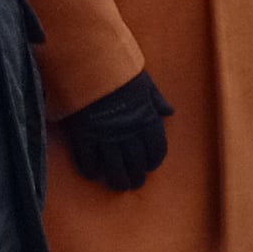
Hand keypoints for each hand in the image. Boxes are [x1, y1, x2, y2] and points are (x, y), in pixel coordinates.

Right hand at [56, 71, 170, 192]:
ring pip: (113, 166)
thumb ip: (157, 100)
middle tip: (135, 184)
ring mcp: (105, 135)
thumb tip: (170, 111)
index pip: (156, 148)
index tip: (150, 166)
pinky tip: (93, 175)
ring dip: (117, 179)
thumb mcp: (145, 83)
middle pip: (135, 162)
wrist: (90, 65)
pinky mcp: (83, 135)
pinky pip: (87, 159)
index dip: (154, 161)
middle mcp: (128, 132)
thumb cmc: (119, 71)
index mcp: (146, 119)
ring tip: (119, 186)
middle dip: (137, 176)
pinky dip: (90, 169)